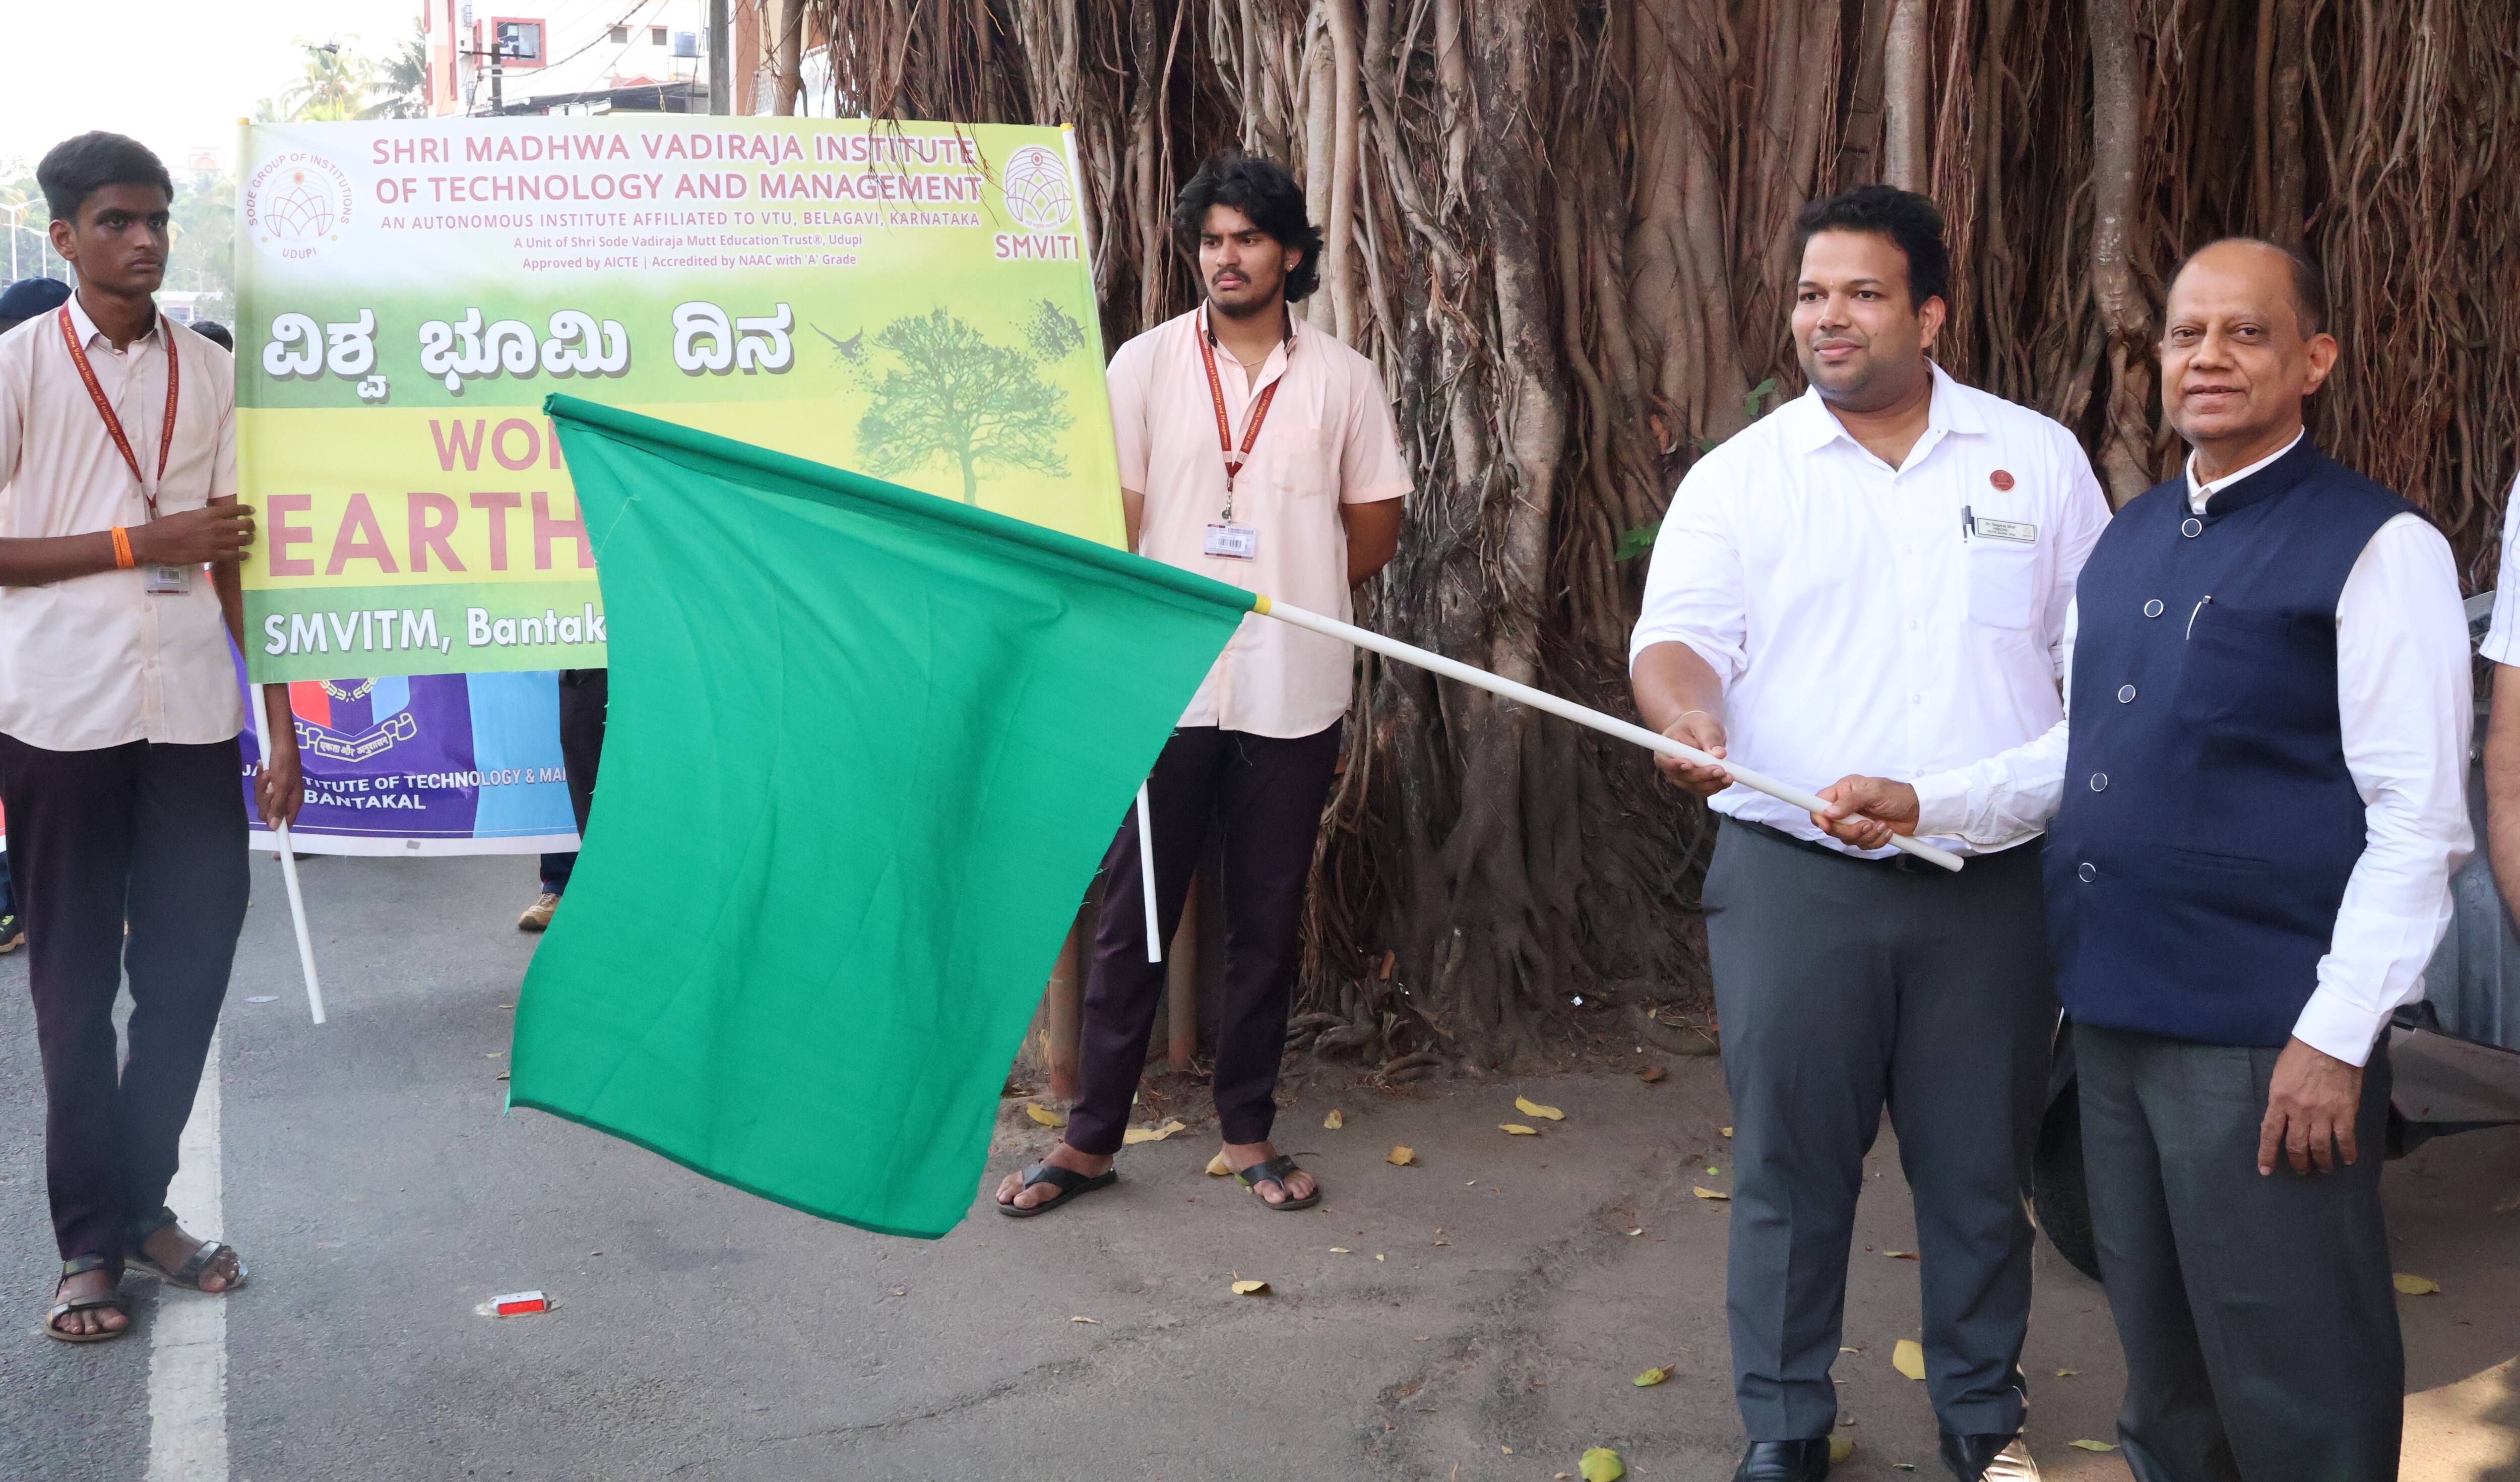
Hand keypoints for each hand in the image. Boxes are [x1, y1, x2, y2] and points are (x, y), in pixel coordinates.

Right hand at [128, 504, 255, 566]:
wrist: (155, 542)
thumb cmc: (168, 526)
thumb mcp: (188, 514)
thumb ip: (204, 515)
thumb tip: (215, 516)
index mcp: (209, 513)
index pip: (234, 510)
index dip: (246, 510)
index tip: (251, 511)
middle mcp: (216, 526)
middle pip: (243, 525)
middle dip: (250, 526)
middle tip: (252, 528)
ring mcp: (215, 542)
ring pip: (242, 540)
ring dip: (249, 539)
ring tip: (250, 539)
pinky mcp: (212, 555)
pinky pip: (233, 556)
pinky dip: (242, 555)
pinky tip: (246, 555)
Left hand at [256, 726, 303, 829]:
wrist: (280, 739)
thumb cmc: (285, 760)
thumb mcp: (282, 786)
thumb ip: (278, 806)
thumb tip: (274, 827)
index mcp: (294, 801)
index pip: (285, 822)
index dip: (277, 824)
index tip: (271, 827)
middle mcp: (286, 797)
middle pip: (269, 811)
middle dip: (265, 798)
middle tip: (270, 785)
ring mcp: (278, 788)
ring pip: (262, 799)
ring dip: (261, 786)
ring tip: (268, 773)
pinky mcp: (271, 781)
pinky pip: (260, 787)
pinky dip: (260, 778)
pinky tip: (264, 768)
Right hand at [1656, 710, 1731, 796]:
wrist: (1699, 731)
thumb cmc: (1697, 725)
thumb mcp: (1704, 724)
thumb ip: (1710, 738)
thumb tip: (1719, 754)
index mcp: (1665, 749)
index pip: (1665, 761)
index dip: (1675, 765)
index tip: (1689, 764)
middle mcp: (1670, 767)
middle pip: (1682, 777)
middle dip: (1702, 775)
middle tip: (1720, 770)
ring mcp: (1681, 778)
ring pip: (1694, 786)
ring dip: (1712, 783)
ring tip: (1729, 776)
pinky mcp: (1693, 784)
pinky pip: (1703, 790)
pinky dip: (1716, 787)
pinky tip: (1726, 781)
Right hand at [1813, 775, 1920, 850]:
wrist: (1918, 810)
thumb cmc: (1897, 794)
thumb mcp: (1874, 792)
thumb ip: (1850, 801)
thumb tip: (1829, 811)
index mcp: (1844, 791)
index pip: (1819, 804)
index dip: (1819, 816)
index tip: (1827, 824)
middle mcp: (1845, 807)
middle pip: (1831, 827)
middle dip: (1850, 830)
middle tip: (1866, 824)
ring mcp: (1855, 822)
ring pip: (1847, 839)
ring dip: (1867, 835)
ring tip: (1881, 825)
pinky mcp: (1865, 834)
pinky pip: (1862, 845)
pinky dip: (1876, 841)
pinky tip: (1885, 830)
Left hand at [2257, 1036, 2363, 1174]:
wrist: (2330, 1042)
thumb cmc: (2301, 1054)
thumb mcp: (2279, 1076)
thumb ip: (2280, 1099)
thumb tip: (2281, 1119)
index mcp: (2279, 1100)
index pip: (2270, 1133)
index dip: (2267, 1155)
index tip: (2266, 1170)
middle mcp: (2300, 1111)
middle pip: (2296, 1145)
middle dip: (2298, 1162)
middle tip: (2302, 1171)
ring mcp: (2323, 1113)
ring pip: (2320, 1147)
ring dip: (2321, 1162)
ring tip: (2322, 1169)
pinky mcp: (2345, 1112)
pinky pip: (2345, 1138)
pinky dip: (2347, 1152)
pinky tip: (2347, 1160)